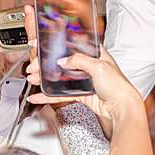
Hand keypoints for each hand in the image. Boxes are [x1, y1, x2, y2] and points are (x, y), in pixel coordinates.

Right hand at [26, 42, 144, 130]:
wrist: (121, 108)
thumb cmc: (118, 86)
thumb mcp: (99, 67)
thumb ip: (79, 61)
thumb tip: (64, 61)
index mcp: (96, 55)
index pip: (74, 46)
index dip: (59, 46)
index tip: (44, 46)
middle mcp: (89, 66)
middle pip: (63, 63)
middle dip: (46, 64)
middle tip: (34, 67)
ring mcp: (84, 81)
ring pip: (60, 78)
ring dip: (45, 79)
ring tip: (33, 78)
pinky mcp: (80, 94)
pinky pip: (61, 93)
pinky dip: (49, 95)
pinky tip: (39, 95)